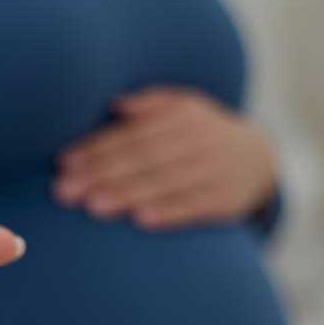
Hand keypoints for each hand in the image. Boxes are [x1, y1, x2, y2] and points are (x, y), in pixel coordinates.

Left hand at [53, 87, 277, 230]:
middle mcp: (199, 139)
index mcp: (181, 116)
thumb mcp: (183, 108)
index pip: (132, 133)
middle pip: (143, 157)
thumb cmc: (202, 135)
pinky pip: (194, 206)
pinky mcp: (227, 199)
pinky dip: (168, 212)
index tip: (64, 163)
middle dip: (102, 174)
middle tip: (65, 191)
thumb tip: (116, 105)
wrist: (259, 160)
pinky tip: (141, 219)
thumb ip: (150, 105)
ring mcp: (214, 169)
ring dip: (127, 195)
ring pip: (165, 182)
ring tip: (93, 206)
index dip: (97, 148)